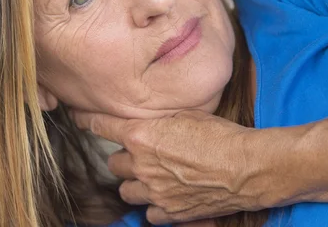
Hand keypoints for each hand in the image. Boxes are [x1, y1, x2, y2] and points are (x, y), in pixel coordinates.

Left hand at [72, 110, 264, 223]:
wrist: (246, 167)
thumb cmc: (221, 135)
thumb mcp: (189, 114)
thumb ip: (162, 119)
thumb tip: (154, 121)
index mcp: (142, 135)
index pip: (102, 127)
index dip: (89, 121)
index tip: (81, 118)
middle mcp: (141, 164)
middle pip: (114, 163)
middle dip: (124, 157)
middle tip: (141, 153)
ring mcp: (153, 191)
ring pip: (125, 190)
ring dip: (134, 183)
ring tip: (151, 177)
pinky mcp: (169, 212)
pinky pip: (149, 213)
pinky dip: (154, 205)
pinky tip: (167, 196)